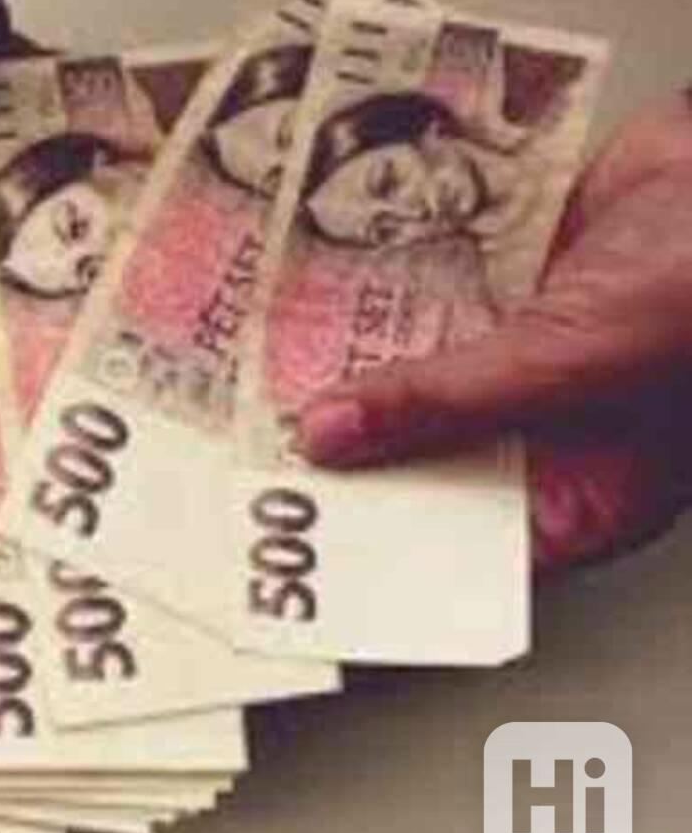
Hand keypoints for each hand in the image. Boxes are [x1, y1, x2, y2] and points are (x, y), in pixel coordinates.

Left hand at [296, 91, 691, 570]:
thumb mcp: (573, 357)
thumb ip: (450, 401)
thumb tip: (332, 437)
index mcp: (584, 489)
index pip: (455, 543)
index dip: (375, 541)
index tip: (292, 535)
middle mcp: (543, 431)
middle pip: (418, 457)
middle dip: (344, 447)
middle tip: (249, 444)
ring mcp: (519, 358)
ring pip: (411, 377)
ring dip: (345, 368)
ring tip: (254, 375)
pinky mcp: (503, 289)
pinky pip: (422, 304)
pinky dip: (374, 296)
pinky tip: (309, 297)